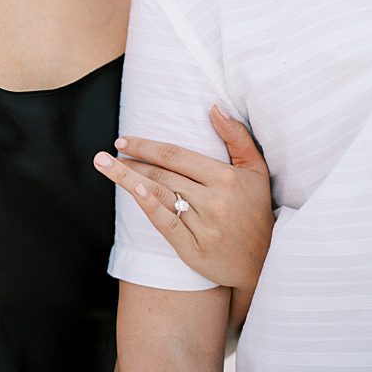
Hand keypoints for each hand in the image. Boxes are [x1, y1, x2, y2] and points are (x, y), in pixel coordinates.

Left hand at [92, 105, 272, 289]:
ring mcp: (203, 226)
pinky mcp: (194, 249)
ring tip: (104, 166)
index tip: (123, 141)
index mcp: (225, 179)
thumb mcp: (256, 171)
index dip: (146, 146)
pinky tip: (132, 191)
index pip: (176, 156)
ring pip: (159, 194)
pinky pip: (166, 224)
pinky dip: (148, 206)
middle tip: (104, 155)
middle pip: (162, 174)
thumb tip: (214, 107)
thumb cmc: (256, 211)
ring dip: (128, 179)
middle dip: (131, 162)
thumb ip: (237, 137)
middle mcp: (213, 201)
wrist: (267, 263)